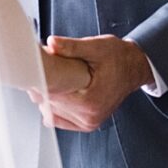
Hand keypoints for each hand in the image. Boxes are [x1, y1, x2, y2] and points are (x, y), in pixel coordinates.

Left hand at [39, 33, 153, 131]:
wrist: (134, 67)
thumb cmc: (118, 57)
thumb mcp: (96, 47)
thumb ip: (72, 47)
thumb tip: (52, 43)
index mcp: (91, 101)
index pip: (53, 95)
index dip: (40, 80)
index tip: (33, 67)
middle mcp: (90, 117)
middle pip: (50, 105)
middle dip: (42, 86)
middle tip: (39, 68)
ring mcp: (88, 123)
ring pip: (52, 113)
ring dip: (46, 96)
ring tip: (48, 77)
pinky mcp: (87, 123)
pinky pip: (59, 119)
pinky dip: (53, 105)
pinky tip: (54, 90)